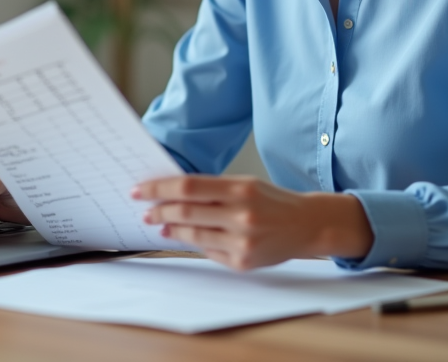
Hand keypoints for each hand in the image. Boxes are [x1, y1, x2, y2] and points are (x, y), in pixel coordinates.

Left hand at [132, 175, 372, 270]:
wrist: (307, 225)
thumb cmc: (272, 201)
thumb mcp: (245, 184)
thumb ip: (212, 189)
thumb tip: (172, 195)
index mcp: (241, 189)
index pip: (189, 186)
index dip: (160, 188)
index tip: (140, 190)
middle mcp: (241, 215)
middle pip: (186, 212)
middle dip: (159, 210)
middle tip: (145, 209)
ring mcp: (242, 242)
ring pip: (193, 235)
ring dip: (171, 228)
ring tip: (159, 222)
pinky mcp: (242, 262)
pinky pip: (207, 251)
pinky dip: (190, 242)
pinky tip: (180, 236)